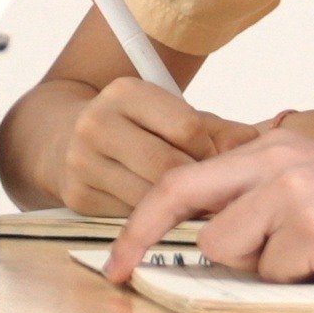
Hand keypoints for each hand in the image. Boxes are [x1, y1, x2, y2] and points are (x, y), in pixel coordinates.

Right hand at [53, 78, 268, 216]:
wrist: (61, 138)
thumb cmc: (133, 128)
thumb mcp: (170, 115)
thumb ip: (215, 129)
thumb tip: (252, 144)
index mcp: (125, 92)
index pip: (187, 127)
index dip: (209, 151)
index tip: (213, 162)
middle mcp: (97, 122)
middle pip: (167, 167)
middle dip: (196, 186)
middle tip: (214, 195)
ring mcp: (83, 161)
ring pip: (149, 198)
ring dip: (177, 209)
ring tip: (192, 206)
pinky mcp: (77, 196)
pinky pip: (129, 217)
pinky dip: (151, 220)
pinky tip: (159, 213)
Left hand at [104, 133, 313, 285]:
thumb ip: (261, 204)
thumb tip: (206, 242)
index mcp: (272, 149)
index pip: (183, 182)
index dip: (140, 223)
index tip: (116, 263)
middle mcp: (276, 161)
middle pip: (189, 212)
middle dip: (165, 246)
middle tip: (130, 276)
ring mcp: (294, 192)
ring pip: (232, 252)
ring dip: (266, 269)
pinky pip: (277, 274)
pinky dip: (303, 280)